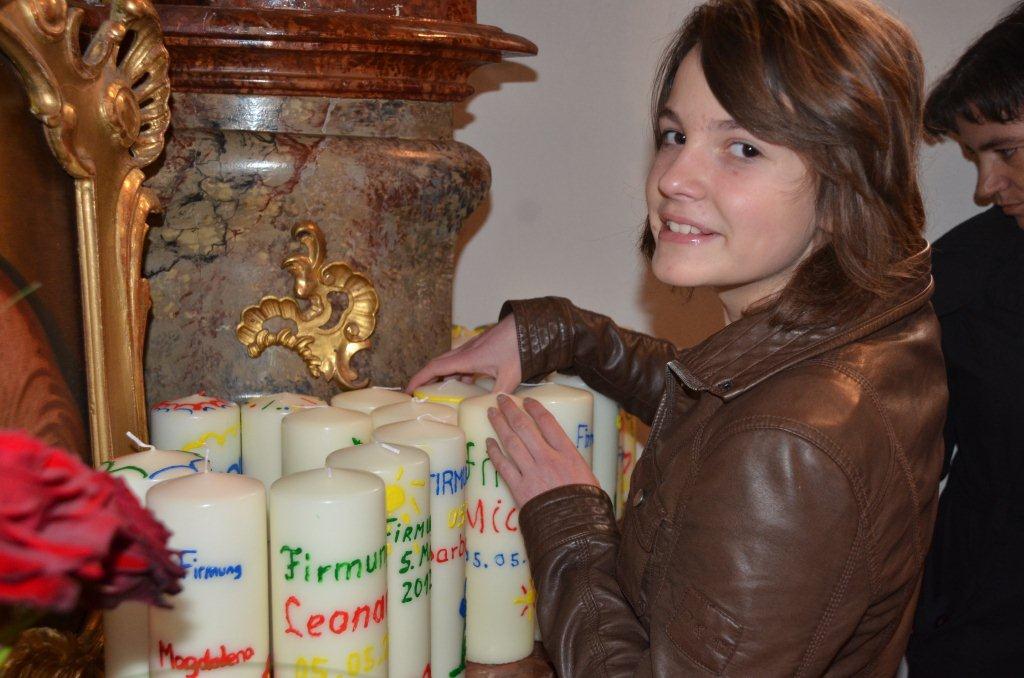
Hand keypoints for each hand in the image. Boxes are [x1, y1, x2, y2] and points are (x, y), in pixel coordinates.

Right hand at [406, 314, 521, 393]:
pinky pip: (462, 361)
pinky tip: (465, 383)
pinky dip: (457, 372)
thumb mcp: (511, 375)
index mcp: (467, 358)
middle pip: (438, 364)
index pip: (436, 368)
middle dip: (425, 378)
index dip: (419, 378)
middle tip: (418, 394)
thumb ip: (499, 394)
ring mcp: (473, 348)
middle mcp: (466, 351)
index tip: (408, 390)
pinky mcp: (481, 347)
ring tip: (437, 392)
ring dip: (441, 375)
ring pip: (450, 362)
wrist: (529, 326)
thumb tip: (491, 411)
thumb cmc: (519, 347)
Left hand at [485, 394, 599, 506]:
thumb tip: (564, 456)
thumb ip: (571, 461)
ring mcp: (532, 472)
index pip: (548, 422)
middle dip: (511, 410)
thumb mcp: (587, 475)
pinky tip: (488, 443)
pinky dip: (494, 453)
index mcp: (567, 453)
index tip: (526, 399)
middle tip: (500, 398)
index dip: (535, 408)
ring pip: (511, 442)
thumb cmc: (586, 504)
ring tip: (491, 413)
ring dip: (499, 425)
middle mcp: (548, 458)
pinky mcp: (520, 488)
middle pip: (524, 427)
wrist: (575, 529)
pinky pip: (503, 466)